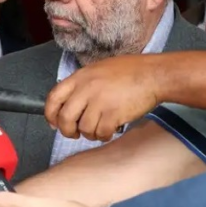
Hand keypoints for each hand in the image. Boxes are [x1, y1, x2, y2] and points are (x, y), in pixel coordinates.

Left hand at [45, 53, 162, 141]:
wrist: (155, 74)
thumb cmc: (131, 71)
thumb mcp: (99, 69)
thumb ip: (82, 84)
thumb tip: (68, 102)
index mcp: (80, 77)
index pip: (53, 98)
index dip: (50, 114)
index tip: (54, 123)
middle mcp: (86, 89)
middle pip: (65, 118)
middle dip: (67, 131)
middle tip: (74, 133)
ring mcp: (99, 101)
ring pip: (83, 128)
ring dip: (89, 134)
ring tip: (99, 129)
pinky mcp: (113, 114)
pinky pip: (101, 133)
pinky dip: (104, 136)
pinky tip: (110, 131)